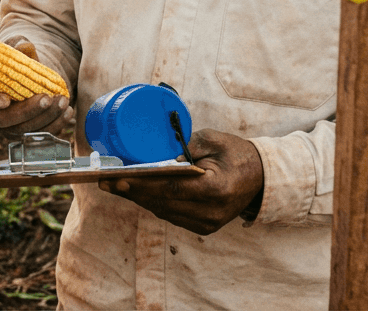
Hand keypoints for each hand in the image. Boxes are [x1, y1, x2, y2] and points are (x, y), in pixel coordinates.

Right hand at [0, 38, 73, 138]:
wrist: (27, 77)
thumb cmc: (16, 61)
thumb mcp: (16, 49)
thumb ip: (19, 46)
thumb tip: (25, 46)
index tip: (5, 100)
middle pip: (2, 120)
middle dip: (27, 111)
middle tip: (46, 98)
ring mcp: (5, 127)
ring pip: (22, 131)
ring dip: (45, 118)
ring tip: (62, 101)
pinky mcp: (23, 134)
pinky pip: (37, 135)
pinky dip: (54, 125)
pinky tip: (67, 112)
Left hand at [97, 129, 263, 234]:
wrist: (262, 178)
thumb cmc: (237, 154)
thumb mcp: (213, 140)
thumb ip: (185, 147)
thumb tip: (156, 155)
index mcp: (215, 190)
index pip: (170, 189)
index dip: (141, 185)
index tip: (116, 179)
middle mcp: (210, 212)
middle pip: (162, 203)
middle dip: (131, 192)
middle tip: (105, 181)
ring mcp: (207, 223)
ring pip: (163, 211)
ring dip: (139, 198)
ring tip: (114, 185)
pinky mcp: (204, 227)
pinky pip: (171, 215)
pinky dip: (154, 203)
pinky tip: (136, 192)